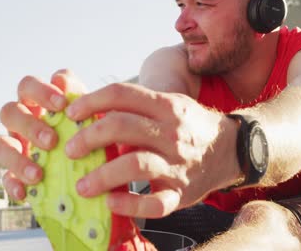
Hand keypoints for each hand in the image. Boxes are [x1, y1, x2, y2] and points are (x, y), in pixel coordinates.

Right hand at [0, 69, 85, 200]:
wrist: (103, 167)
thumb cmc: (96, 134)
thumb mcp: (95, 117)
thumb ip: (83, 99)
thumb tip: (68, 85)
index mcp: (39, 103)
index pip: (28, 86)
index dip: (40, 91)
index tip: (62, 104)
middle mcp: (24, 122)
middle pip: (9, 112)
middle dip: (29, 126)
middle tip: (52, 140)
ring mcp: (17, 147)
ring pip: (0, 144)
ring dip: (17, 158)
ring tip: (38, 173)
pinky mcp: (16, 173)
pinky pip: (5, 178)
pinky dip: (13, 184)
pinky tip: (25, 192)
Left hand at [65, 83, 240, 217]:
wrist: (230, 150)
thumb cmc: (190, 127)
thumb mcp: (170, 105)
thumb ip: (137, 105)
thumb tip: (90, 109)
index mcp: (167, 106)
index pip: (122, 94)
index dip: (90, 101)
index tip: (71, 114)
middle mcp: (172, 133)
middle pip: (122, 126)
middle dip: (88, 138)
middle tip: (70, 150)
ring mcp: (178, 164)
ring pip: (135, 165)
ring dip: (102, 176)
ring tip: (83, 185)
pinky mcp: (181, 193)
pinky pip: (155, 203)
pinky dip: (129, 205)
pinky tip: (112, 203)